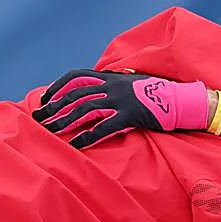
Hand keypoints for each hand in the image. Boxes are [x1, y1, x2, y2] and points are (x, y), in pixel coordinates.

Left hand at [33, 69, 210, 147]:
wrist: (181, 100)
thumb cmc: (157, 96)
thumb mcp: (132, 85)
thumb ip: (113, 86)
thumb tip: (97, 93)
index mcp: (111, 78)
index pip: (76, 77)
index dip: (58, 88)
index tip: (45, 100)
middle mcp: (113, 86)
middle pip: (75, 94)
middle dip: (54, 107)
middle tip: (38, 119)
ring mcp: (122, 100)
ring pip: (85, 109)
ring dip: (65, 121)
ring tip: (50, 131)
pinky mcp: (131, 116)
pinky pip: (104, 127)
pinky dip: (88, 136)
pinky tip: (76, 144)